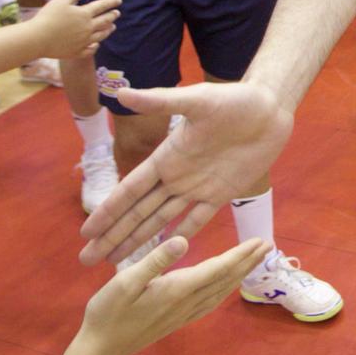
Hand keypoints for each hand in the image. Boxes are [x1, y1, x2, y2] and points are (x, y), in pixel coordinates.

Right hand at [35, 0, 121, 59]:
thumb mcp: (62, 0)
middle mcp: (87, 28)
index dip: (111, 2)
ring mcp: (83, 41)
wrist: (38, 39)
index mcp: (84, 14)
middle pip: (104, 21)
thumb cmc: (48, 17)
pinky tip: (96, 45)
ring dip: (108, 30)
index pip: (102, 6)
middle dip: (112, 16)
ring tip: (113, 27)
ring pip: (100, 36)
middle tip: (117, 13)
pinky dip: (95, 46)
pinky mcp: (76, 52)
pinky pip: (90, 50)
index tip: (118, 1)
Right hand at [76, 234, 268, 354]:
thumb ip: (155, 260)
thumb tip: (184, 240)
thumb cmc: (108, 312)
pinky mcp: (177, 320)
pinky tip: (226, 288)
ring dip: (239, 275)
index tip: (259, 241)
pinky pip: (210, 303)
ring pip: (220, 292)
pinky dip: (224, 290)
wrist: (101, 350)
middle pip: (225, 280)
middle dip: (247, 262)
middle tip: (269, 246)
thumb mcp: (125, 281)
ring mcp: (183, 314)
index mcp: (177, 289)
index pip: (217, 269)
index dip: (240, 255)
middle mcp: (186, 302)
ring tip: (254, 262)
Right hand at [80, 82, 294, 265]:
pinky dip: (181, 238)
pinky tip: (166, 256)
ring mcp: (197, 187)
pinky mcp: (222, 194)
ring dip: (138, 241)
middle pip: (138, 213)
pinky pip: (197, 220)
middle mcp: (176, 176)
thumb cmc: (233, 100)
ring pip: (161, 221)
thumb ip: (160, 100)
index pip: (129, 190)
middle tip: (88, 260)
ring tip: (116, 261)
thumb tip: (122, 93)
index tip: (86, 232)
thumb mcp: (196, 100)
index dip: (108, 212)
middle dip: (113, 236)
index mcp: (165, 157)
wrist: (269, 108)